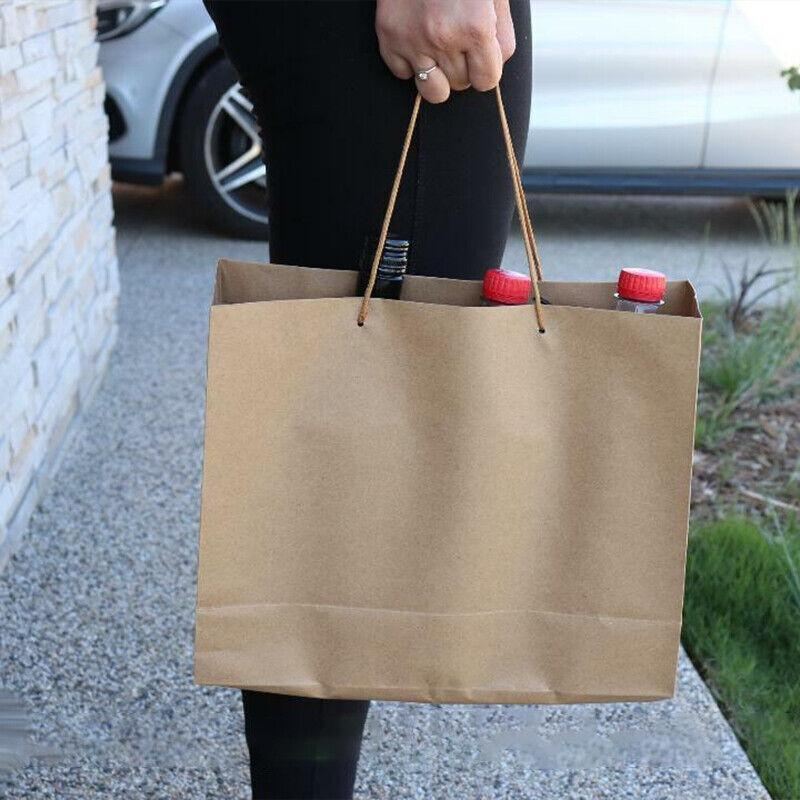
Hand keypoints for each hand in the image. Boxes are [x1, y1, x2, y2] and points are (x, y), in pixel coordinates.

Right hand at [376, 0, 516, 103]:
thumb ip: (501, 35)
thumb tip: (492, 69)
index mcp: (476, 26)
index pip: (486, 81)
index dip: (486, 69)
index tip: (482, 55)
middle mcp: (443, 38)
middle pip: (461, 85)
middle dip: (464, 68)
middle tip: (460, 43)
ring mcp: (412, 40)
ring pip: (433, 92)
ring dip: (440, 77)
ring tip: (440, 52)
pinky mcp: (389, 36)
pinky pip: (403, 74)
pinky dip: (410, 63)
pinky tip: (417, 39)